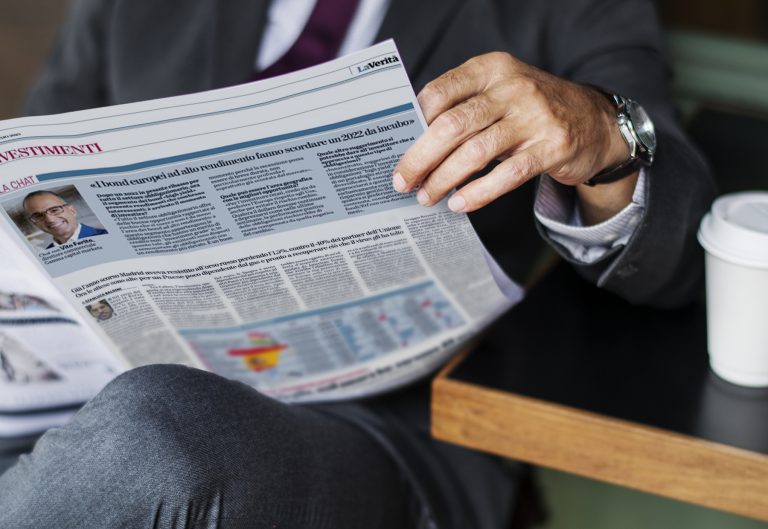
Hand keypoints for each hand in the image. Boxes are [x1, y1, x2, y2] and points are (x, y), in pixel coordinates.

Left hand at [392, 52, 631, 214]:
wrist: (595, 121)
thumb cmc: (531, 111)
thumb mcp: (498, 93)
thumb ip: (462, 108)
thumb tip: (412, 142)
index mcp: (491, 69)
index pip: (440, 92)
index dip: (413, 123)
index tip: (395, 150)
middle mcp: (512, 87)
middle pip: (452, 125)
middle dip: (420, 158)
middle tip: (403, 182)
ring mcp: (534, 117)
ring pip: (475, 152)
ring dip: (444, 179)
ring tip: (427, 197)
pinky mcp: (551, 147)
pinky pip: (507, 174)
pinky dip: (478, 193)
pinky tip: (459, 204)